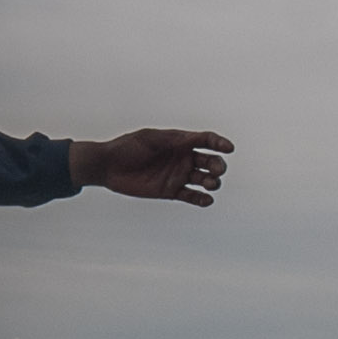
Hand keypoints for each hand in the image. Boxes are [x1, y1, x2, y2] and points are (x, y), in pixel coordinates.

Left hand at [70, 128, 232, 204]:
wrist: (108, 167)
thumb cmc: (127, 147)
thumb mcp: (149, 138)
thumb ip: (170, 139)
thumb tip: (190, 139)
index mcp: (180, 141)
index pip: (206, 140)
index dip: (219, 142)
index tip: (228, 148)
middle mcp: (183, 158)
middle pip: (210, 161)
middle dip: (218, 165)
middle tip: (217, 170)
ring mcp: (178, 175)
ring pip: (204, 180)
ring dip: (212, 182)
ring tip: (209, 184)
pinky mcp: (171, 191)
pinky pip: (192, 196)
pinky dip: (202, 199)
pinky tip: (206, 200)